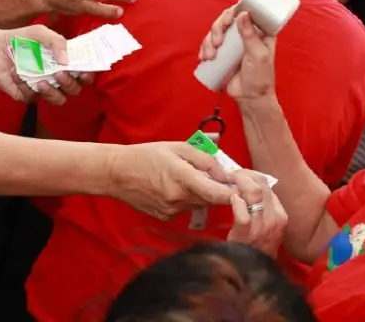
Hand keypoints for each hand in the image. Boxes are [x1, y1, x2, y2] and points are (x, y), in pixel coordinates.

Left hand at [0, 23, 83, 105]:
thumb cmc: (19, 38)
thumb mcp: (40, 33)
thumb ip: (56, 41)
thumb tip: (67, 60)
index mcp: (63, 62)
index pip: (83, 73)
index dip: (87, 75)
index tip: (84, 71)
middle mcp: (56, 78)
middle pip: (74, 90)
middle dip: (70, 83)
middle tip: (60, 73)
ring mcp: (42, 88)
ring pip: (59, 100)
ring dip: (54, 93)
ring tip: (43, 82)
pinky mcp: (25, 95)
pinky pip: (32, 98)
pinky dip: (25, 86)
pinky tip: (16, 74)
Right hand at [105, 142, 236, 219]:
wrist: (117, 174)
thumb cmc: (147, 156)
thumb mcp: (178, 148)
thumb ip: (205, 160)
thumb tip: (226, 174)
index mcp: (181, 178)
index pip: (215, 192)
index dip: (233, 194)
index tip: (246, 192)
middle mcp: (178, 199)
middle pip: (211, 199)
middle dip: (219, 189)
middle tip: (220, 176)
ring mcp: (171, 211)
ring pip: (199, 204)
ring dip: (202, 193)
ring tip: (189, 177)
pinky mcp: (165, 217)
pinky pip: (186, 208)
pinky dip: (187, 199)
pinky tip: (173, 187)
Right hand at [198, 8, 277, 105]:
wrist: (250, 99)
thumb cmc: (260, 78)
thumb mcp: (258, 55)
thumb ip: (250, 35)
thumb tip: (243, 13)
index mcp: (260, 31)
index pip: (246, 11)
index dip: (234, 11)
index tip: (228, 20)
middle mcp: (246, 33)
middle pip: (227, 19)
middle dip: (217, 28)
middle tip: (217, 42)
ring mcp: (233, 43)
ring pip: (216, 31)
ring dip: (208, 40)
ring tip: (210, 56)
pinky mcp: (223, 53)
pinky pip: (210, 44)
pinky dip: (204, 48)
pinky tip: (203, 57)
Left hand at [227, 172, 287, 257]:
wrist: (253, 271)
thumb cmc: (257, 245)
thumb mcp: (268, 225)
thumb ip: (263, 206)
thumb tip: (251, 182)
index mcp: (280, 214)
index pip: (268, 184)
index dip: (252, 174)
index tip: (241, 172)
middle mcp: (274, 219)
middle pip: (260, 185)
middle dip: (243, 175)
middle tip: (231, 173)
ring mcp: (262, 227)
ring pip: (252, 194)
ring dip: (237, 183)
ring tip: (227, 181)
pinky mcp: (247, 233)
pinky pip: (242, 212)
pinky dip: (236, 201)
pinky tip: (231, 198)